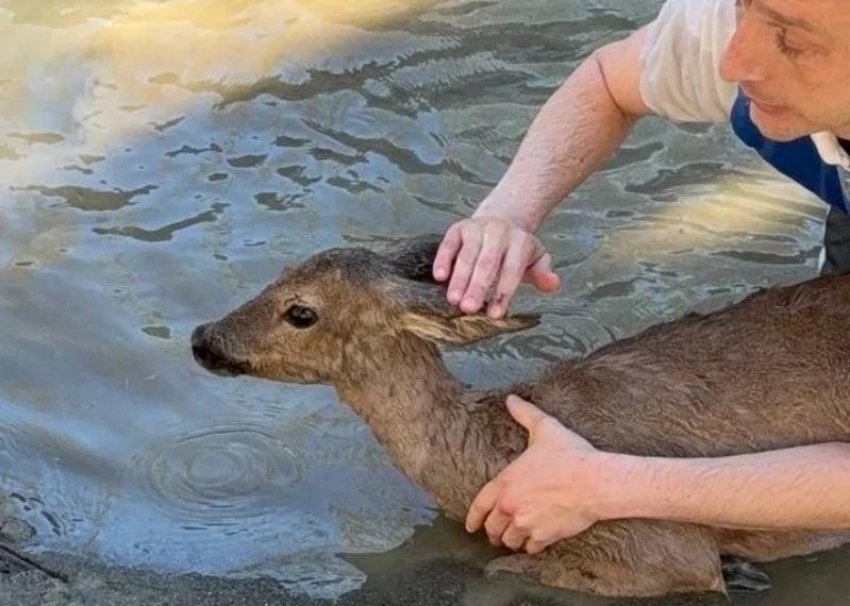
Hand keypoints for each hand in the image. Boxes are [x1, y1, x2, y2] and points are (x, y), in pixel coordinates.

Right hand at [432, 216, 559, 318]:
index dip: (504, 292)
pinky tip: (439, 277)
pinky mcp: (459, 228)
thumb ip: (543, 273)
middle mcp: (499, 232)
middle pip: (487, 262)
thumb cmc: (517, 251)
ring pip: (467, 255)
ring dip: (459, 278)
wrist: (501, 220)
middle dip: (477, 286)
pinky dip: (443, 259)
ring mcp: (477, 228)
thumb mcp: (536, 259)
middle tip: (468, 308)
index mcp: (521, 242)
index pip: (512, 269)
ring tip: (453, 300)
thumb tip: (552, 284)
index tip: (495, 314)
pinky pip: (449, 244)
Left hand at [465, 395, 609, 553]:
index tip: (470, 527)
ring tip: (514, 538)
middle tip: (497, 532)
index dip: (473, 518)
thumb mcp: (545, 429)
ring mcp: (527, 523)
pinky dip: (531, 547)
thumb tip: (511, 398)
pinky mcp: (545, 536)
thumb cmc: (570, 455)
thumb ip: (525, 414)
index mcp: (506, 483)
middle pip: (494, 527)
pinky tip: (534, 543)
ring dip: (511, 539)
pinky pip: (531, 548)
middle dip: (494, 531)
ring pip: (510, 540)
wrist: (594, 481)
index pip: (480, 505)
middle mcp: (511, 506)